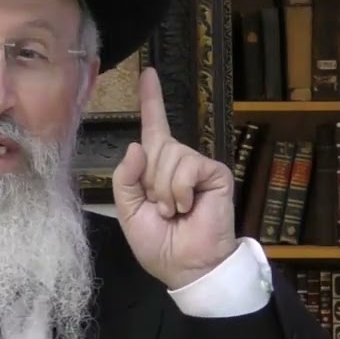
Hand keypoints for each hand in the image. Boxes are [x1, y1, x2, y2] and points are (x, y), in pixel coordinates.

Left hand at [112, 67, 238, 289]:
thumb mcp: (128, 210)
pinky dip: (180, 190)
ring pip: (170, 155)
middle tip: (161, 209)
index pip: (152, 127)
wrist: (185, 266)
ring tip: (173, 211)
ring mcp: (197, 166)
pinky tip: (187, 206)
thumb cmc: (158, 243)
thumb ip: (125, 177)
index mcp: (154, 168)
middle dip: (150, 182)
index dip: (151, 99)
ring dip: (164, 190)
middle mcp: (177, 161)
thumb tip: (138, 145)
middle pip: (155, 145)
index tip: (148, 72)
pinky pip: (188, 166)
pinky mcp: (214, 173)